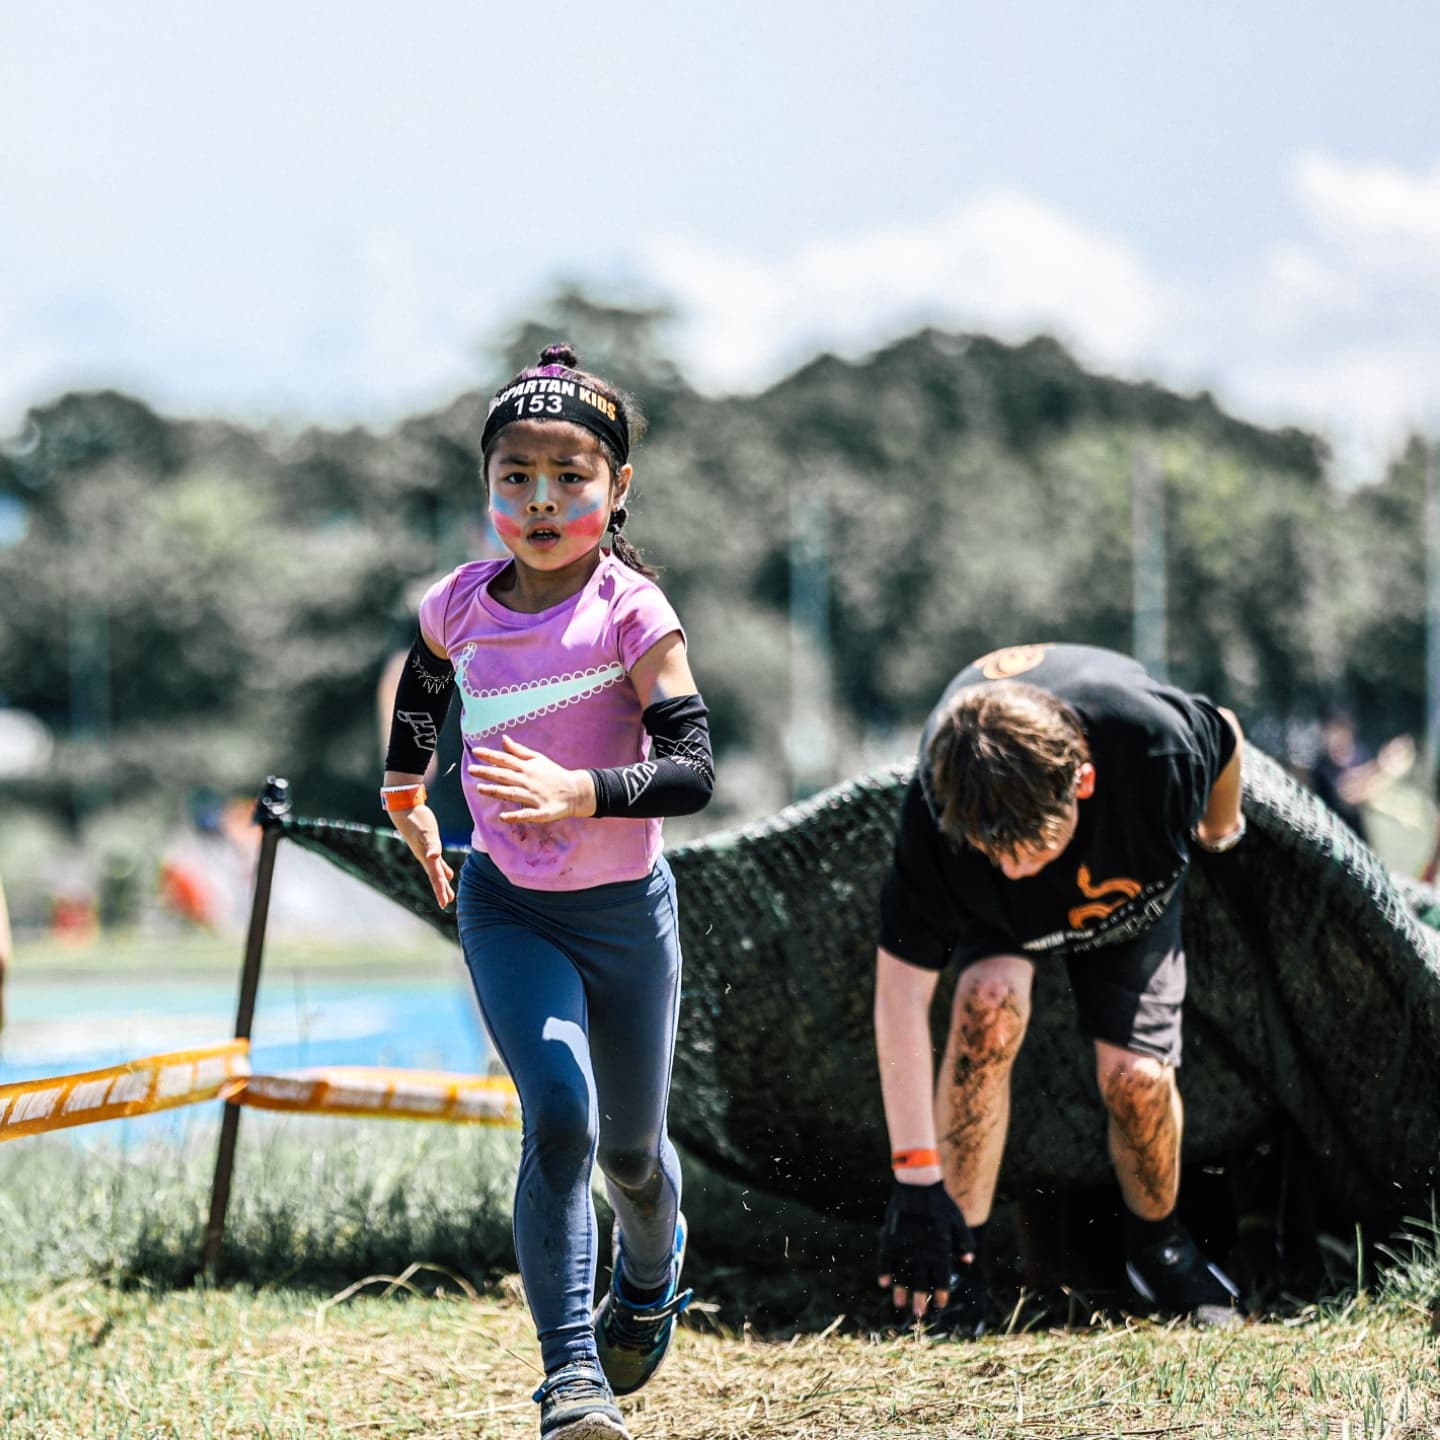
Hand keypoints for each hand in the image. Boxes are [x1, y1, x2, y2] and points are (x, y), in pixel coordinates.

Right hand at [388, 803, 454, 907]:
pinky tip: (447, 873)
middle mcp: (425, 857)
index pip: (436, 878)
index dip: (440, 891)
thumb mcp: (426, 833)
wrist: (405, 809)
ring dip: (442, 882)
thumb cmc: (417, 820)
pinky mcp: (427, 843)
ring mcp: (425, 851)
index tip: (444, 904)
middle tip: (447, 903)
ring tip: (448, 893)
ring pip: (436, 871)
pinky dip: (442, 868)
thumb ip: (432, 846)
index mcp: (427, 857)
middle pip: (436, 877)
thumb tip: (433, 858)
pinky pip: (436, 861)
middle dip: (441, 890)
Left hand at [469, 736, 594, 823]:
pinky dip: (515, 816)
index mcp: (527, 768)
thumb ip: (519, 751)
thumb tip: (503, 739)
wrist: (575, 791)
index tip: (476, 752)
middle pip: (505, 776)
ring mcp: (534, 797)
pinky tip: (503, 817)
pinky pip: (527, 814)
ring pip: (512, 793)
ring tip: (480, 789)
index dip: (491, 756)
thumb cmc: (554, 774)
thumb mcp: (538, 759)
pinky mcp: (541, 811)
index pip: (506, 760)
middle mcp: (529, 781)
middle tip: (471, 769)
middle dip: (487, 772)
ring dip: (496, 791)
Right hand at [877, 1178, 973, 1317]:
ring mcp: (905, 1245)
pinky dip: (884, 1272)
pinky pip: (885, 1259)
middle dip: (921, 1299)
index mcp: (940, 1248)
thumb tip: (968, 1261)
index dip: (942, 1292)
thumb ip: (964, 1241)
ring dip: (901, 1291)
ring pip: (902, 1274)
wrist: (917, 1184)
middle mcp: (922, 1251)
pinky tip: (883, 1284)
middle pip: (921, 1280)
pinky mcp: (890, 1237)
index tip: (941, 1304)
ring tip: (900, 1305)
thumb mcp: (957, 1220)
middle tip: (919, 1314)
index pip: (942, 1277)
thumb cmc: (940, 1202)